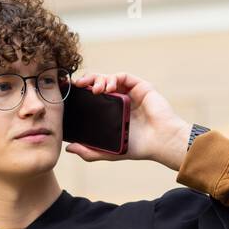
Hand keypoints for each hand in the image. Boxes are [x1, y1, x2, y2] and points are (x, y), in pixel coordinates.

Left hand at [64, 71, 190, 171]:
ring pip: (110, 78)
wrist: (160, 142)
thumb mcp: (108, 152)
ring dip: (99, 79)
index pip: (93, 98)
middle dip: (87, 81)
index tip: (70, 92)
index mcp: (112, 113)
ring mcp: (131, 93)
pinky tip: (108, 86)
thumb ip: (89, 151)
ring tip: (95, 89)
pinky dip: (113, 78)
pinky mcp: (141, 87)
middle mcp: (120, 101)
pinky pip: (124, 76)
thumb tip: (69, 148)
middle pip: (99, 84)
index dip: (82, 93)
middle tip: (79, 85)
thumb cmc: (138, 148)